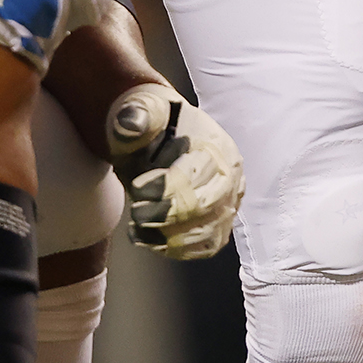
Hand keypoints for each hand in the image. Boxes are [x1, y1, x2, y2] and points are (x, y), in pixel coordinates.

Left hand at [104, 81, 245, 258]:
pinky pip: (207, 246)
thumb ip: (136, 116)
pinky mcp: (221, 223)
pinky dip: (177, 250)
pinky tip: (150, 240)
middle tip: (136, 209)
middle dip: (164, 214)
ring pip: (208, 233)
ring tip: (138, 225)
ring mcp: (229, 201)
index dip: (163, 187)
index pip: (198, 174)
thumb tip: (132, 121)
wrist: (160, 136)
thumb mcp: (141, 112)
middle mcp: (231, 175)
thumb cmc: (151, 125)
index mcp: (216, 145)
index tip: (136, 187)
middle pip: (205, 207)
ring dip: (167, 236)